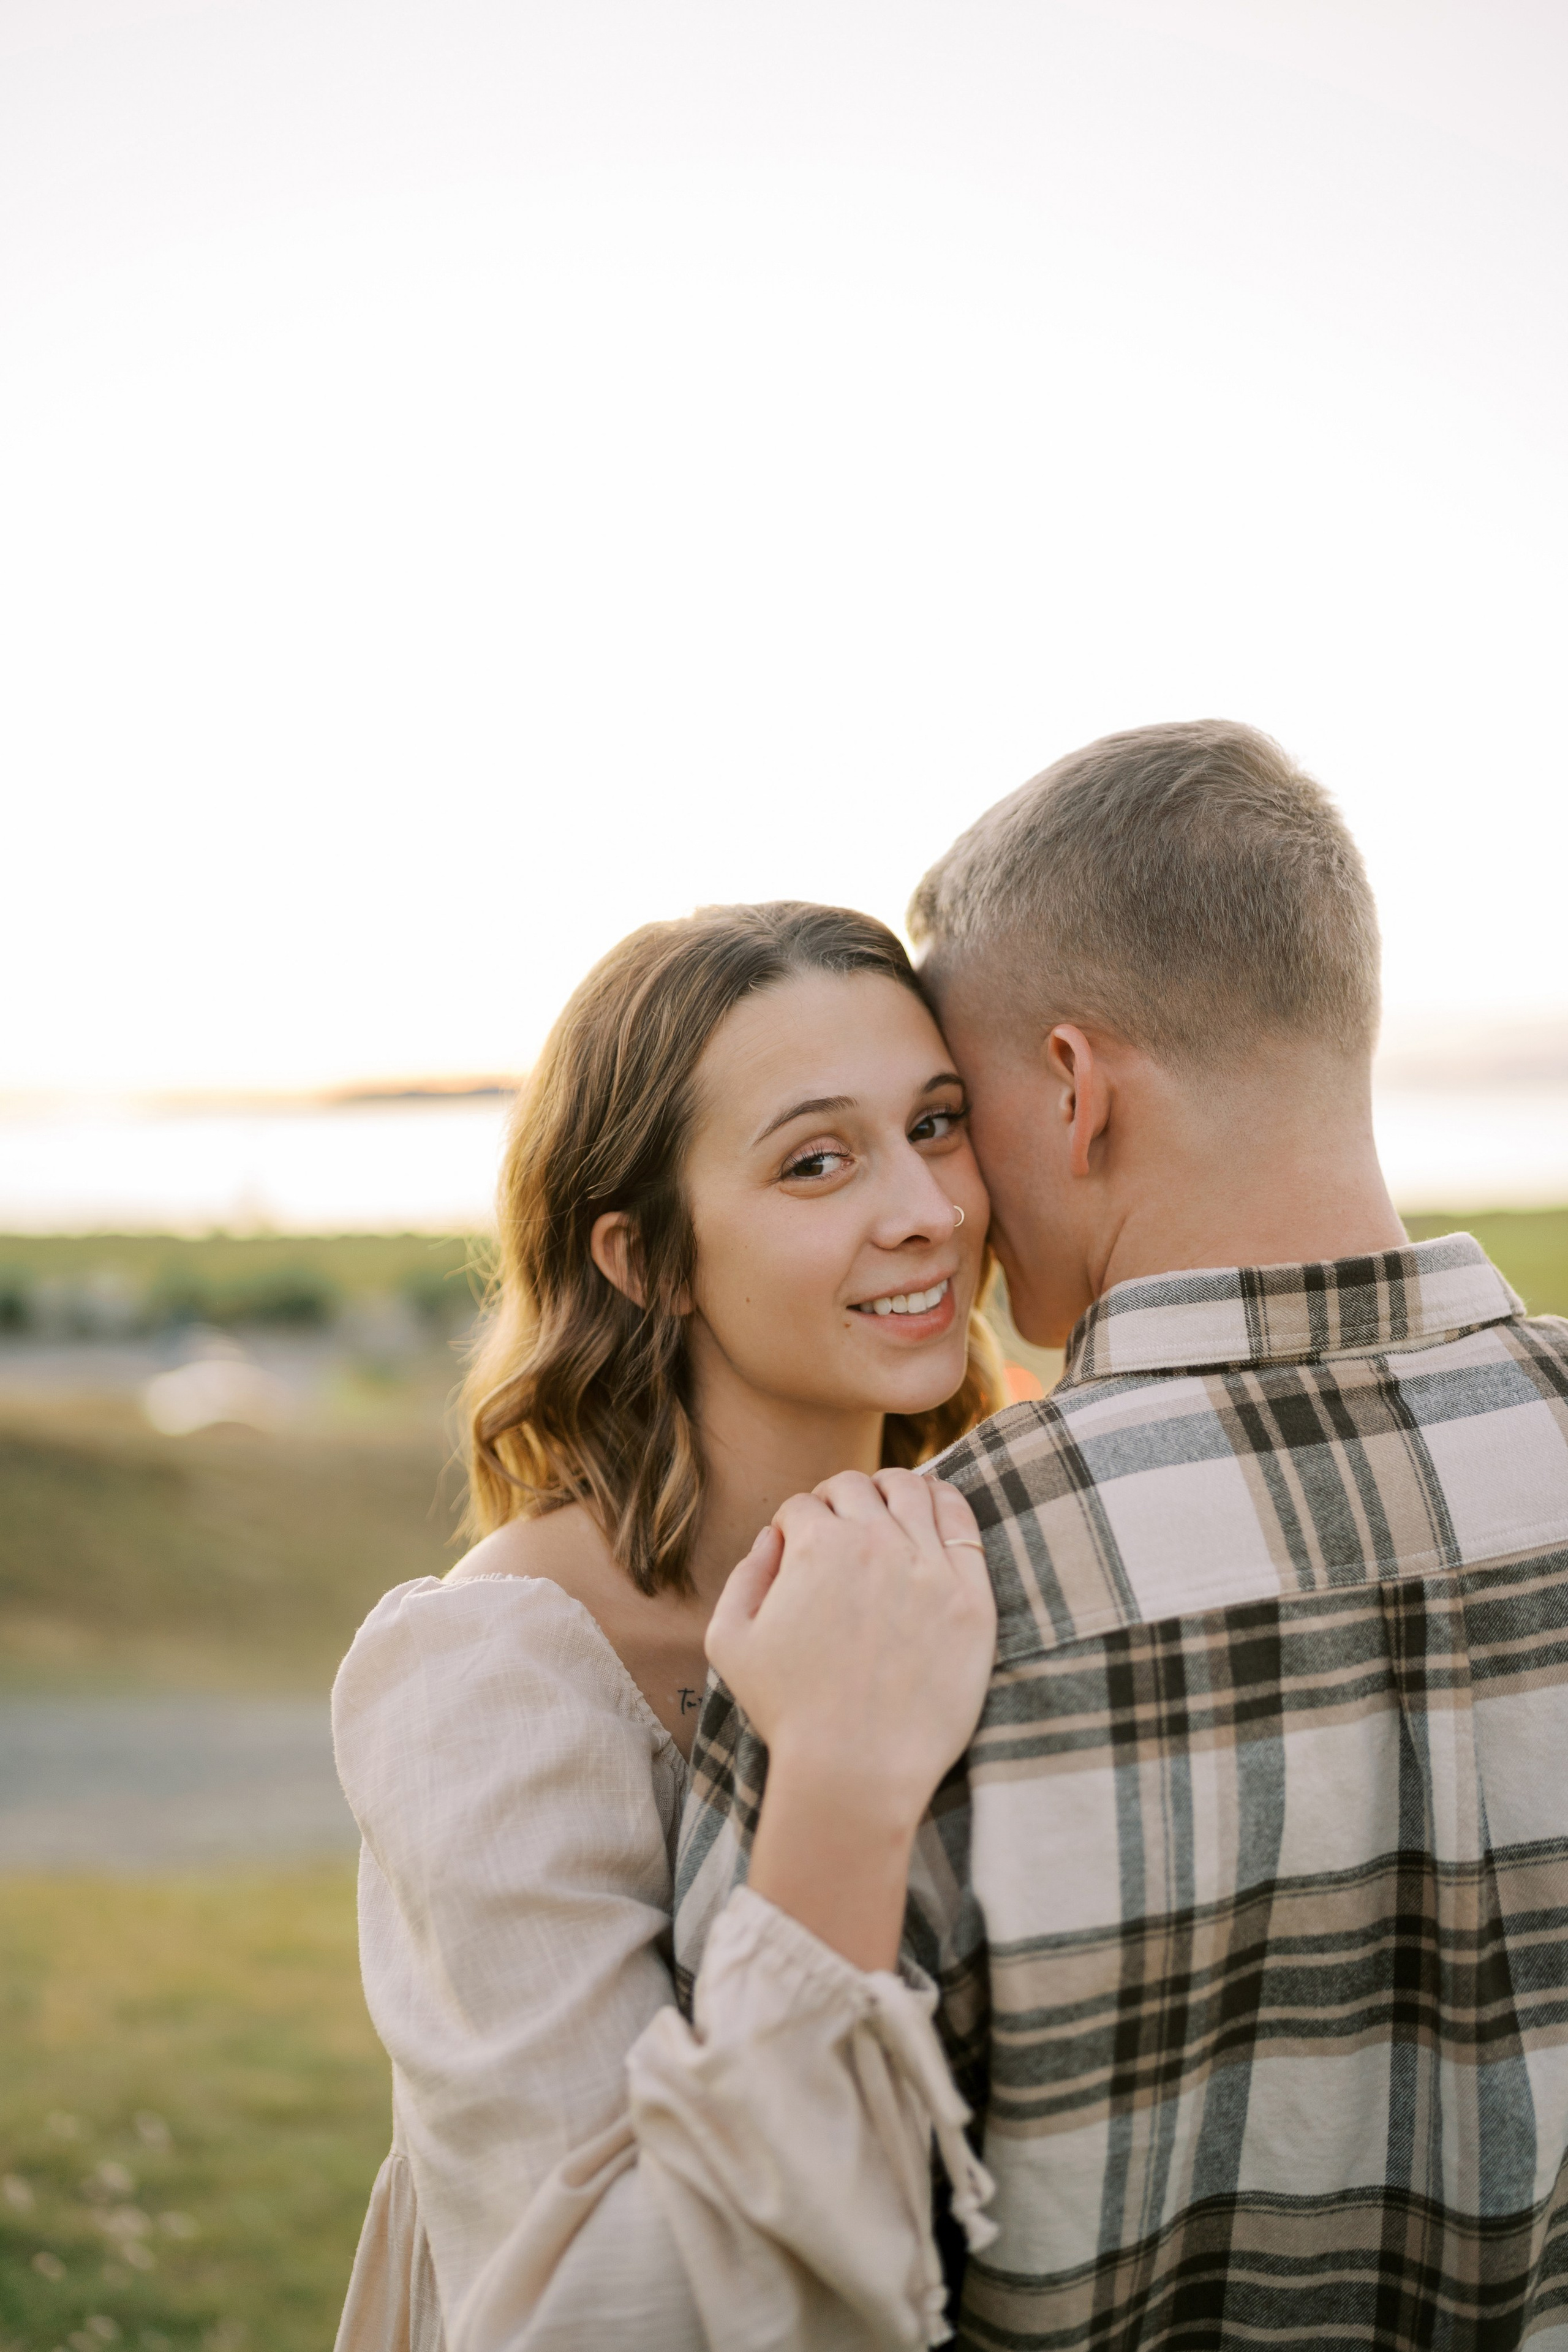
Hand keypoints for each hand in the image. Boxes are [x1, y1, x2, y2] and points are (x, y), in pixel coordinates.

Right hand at [704, 1470, 994, 1969]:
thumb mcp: (729, 1643)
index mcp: (817, 1547)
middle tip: (839, 1528)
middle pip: (856, 1486)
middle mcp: (875, 1542)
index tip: (800, 1548)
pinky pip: (962, 1520)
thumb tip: (773, 1537)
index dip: (794, 1525)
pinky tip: (934, 1514)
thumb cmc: (789, 1714)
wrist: (857, 1770)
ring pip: (913, 1488)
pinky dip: (943, 1503)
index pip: (803, 1505)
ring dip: (892, 1490)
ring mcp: (929, 1565)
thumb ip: (744, 1576)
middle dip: (838, 1500)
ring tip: (887, 1510)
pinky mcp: (971, 1595)